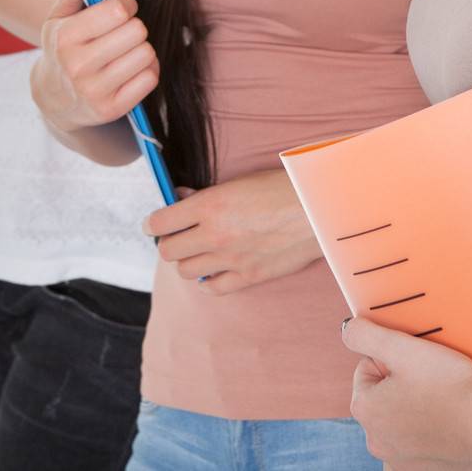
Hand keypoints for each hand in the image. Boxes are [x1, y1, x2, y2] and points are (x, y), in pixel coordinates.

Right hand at [32, 0, 158, 130]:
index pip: (118, 11)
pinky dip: (148, 70)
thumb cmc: (62, 50)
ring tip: (128, 51)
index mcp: (66, 38)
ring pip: (147, 54)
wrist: (54, 99)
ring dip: (142, 49)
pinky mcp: (111, 109)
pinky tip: (132, 69)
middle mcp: (78, 66)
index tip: (122, 10)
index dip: (127, 5)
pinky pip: (150, 79)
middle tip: (124, 33)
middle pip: (137, 31)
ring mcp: (94, 90)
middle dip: (135, 27)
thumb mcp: (58, 20)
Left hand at [143, 168, 322, 294]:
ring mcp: (230, 259)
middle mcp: (215, 235)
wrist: (319, 209)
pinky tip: (216, 267)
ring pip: (185, 271)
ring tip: (200, 250)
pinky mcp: (248, 277)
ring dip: (188, 260)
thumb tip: (179, 197)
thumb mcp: (239, 182)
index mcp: (210, 206)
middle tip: (179, 235)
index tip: (154, 224)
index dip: (152, 224)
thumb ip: (205, 194)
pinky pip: (212, 287)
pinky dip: (208, 280)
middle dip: (168, 242)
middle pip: (167, 251)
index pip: (159, 223)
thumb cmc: (282, 188)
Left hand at [343, 317, 471, 469]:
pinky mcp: (423, 470)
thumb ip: (365, 334)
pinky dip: (429, 431)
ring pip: (401, 418)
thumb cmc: (450, 385)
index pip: (368, 367)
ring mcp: (399, 460)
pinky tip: (447, 422)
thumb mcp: (402, 347)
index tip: (419, 364)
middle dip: (403, 384)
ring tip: (443, 399)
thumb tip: (348, 330)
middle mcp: (375, 441)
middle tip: (433, 379)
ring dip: (415, 407)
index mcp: (364, 410)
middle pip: (383, 395)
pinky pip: (418, 441)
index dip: (394, 358)